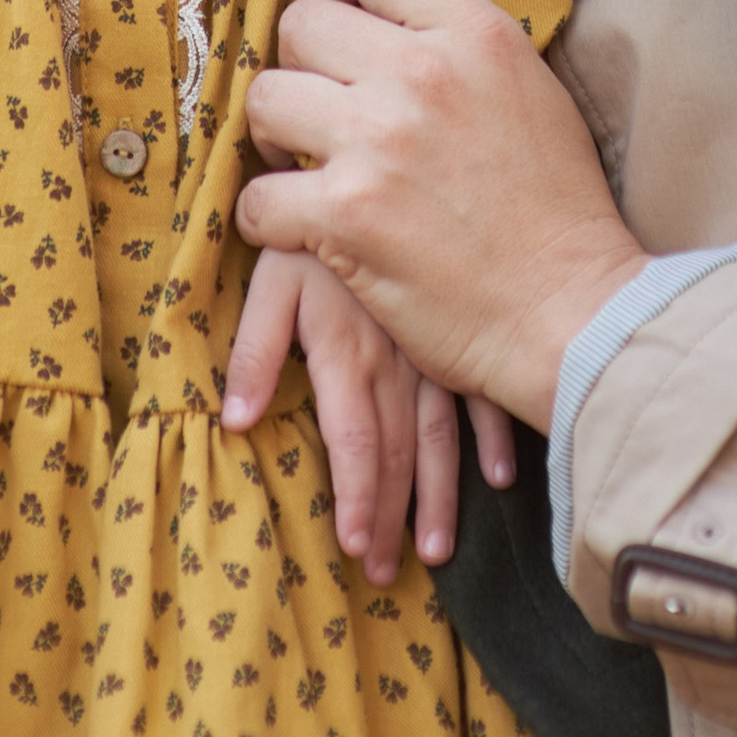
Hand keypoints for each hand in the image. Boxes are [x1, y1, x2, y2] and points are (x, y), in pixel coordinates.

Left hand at [220, 247, 517, 584]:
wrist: (382, 163)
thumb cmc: (314, 218)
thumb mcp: (274, 273)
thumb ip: (256, 346)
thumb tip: (236, 421)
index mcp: (349, 349)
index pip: (355, 442)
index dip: (356, 499)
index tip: (354, 549)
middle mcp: (396, 357)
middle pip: (398, 452)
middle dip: (391, 517)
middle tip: (385, 573)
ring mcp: (433, 342)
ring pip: (441, 433)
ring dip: (439, 494)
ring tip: (435, 550)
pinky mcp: (460, 318)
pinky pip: (482, 388)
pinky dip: (493, 435)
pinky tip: (500, 475)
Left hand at [239, 0, 646, 430]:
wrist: (573, 311)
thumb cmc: (557, 206)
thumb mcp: (528, 85)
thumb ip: (458, 41)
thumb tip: (386, 16)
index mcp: (472, 30)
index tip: (337, 26)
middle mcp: (422, 72)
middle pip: (300, 25)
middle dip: (301, 68)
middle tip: (321, 111)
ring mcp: (379, 141)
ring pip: (266, 99)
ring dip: (277, 137)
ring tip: (306, 165)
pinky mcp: (347, 216)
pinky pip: (257, 196)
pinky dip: (269, 218)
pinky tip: (301, 229)